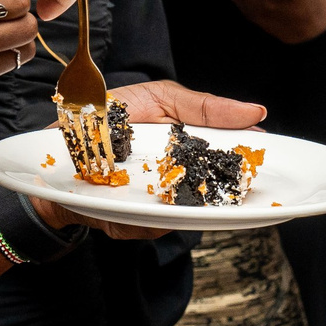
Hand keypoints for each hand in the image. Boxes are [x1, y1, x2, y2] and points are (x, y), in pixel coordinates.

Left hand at [32, 80, 268, 241]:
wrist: (56, 149)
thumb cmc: (106, 116)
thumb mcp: (158, 99)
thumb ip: (204, 107)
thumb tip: (256, 113)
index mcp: (190, 152)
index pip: (231, 161)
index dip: (250, 161)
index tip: (269, 154)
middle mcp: (179, 184)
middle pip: (218, 197)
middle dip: (225, 190)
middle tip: (210, 169)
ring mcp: (159, 208)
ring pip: (189, 216)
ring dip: (183, 202)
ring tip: (155, 178)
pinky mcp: (135, 226)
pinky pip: (154, 226)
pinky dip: (145, 214)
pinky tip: (129, 196)